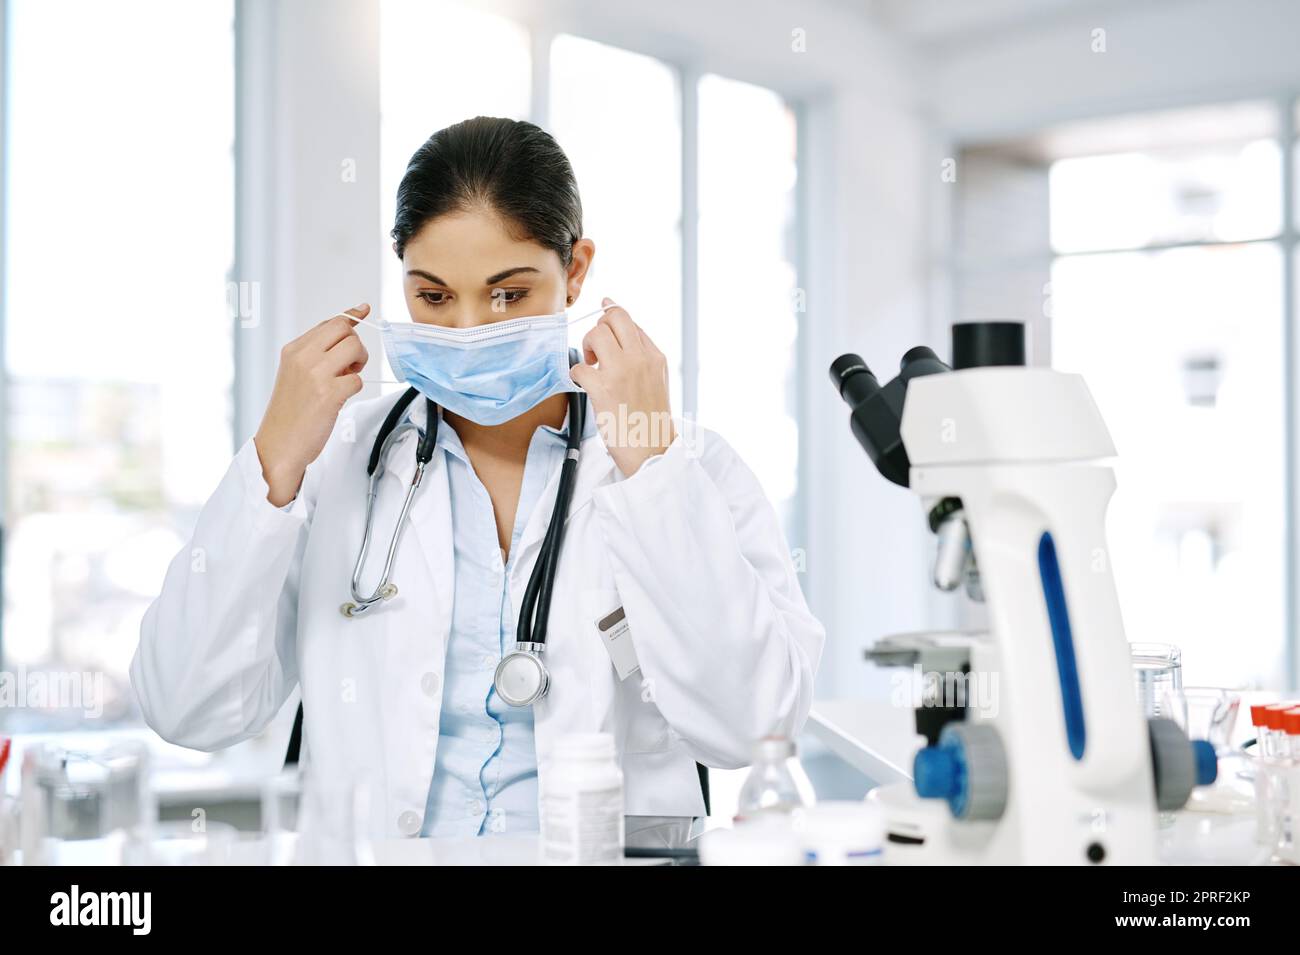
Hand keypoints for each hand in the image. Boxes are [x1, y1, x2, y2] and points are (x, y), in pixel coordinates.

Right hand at [254, 304, 369, 505]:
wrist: (278, 445)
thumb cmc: (290, 413)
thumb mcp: (295, 374)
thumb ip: (317, 355)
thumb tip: (346, 335)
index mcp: (293, 350)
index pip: (330, 323)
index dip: (351, 316)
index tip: (363, 310)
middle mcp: (303, 357)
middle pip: (346, 330)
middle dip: (356, 345)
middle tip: (351, 365)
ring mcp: (315, 374)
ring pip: (355, 348)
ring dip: (359, 364)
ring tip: (345, 380)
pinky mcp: (328, 394)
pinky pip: (357, 380)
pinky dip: (354, 388)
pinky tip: (340, 398)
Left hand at [570, 298, 675, 476]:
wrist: (652, 450)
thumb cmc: (650, 420)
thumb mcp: (657, 381)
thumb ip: (642, 357)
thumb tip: (622, 336)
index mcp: (655, 356)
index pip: (629, 320)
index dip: (611, 318)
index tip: (602, 319)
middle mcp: (640, 359)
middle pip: (613, 317)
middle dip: (599, 327)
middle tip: (596, 350)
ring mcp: (621, 372)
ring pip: (596, 333)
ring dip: (586, 346)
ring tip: (591, 366)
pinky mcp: (603, 389)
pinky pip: (578, 366)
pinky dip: (576, 374)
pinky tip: (583, 384)